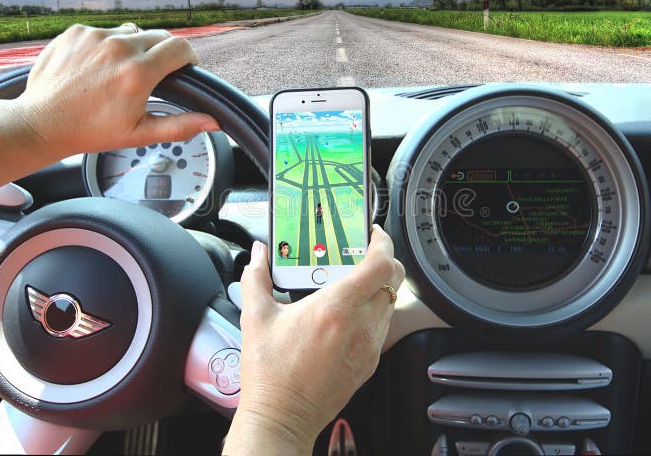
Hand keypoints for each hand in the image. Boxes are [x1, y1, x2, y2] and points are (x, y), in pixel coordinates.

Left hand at [6, 23, 217, 159]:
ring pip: (132, 33)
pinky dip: (108, 45)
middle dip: (163, 53)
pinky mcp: (76, 32)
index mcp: (138, 73)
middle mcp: (118, 47)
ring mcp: (95, 36)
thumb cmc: (90, 131)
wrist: (42, 123)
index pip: (180, 47)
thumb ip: (180, 125)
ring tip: (121, 73)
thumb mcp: (139, 133)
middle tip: (153, 75)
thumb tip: (212, 121)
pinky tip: (98, 68)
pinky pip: (105, 32)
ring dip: (135, 48)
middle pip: (159, 36)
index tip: (184, 68)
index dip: (188, 57)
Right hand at [223, 225, 404, 453]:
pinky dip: (374, 312)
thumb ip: (257, 277)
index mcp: (336, 308)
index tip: (373, 234)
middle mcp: (361, 325)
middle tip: (364, 253)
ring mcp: (370, 346)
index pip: (381, 264)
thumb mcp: (256, 318)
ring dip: (379, 286)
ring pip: (391, 302)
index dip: (383, 242)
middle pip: (394, 279)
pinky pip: (383, 326)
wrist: (282, 418)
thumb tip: (258, 254)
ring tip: (353, 282)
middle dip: (384, 259)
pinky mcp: (370, 362)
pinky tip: (349, 314)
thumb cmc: (270, 374)